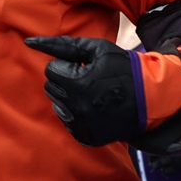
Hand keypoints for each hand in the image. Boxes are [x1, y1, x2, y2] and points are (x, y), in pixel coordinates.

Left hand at [25, 35, 145, 146]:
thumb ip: (63, 45)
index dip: (68, 65)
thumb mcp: (98, 49)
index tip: (85, 67)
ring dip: (69, 98)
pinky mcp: (86, 137)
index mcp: (77, 84)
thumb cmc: (123, 68)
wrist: (150, 98)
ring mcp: (81, 125)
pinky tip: (94, 108)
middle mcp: (76, 108)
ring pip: (57, 106)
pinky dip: (77, 114)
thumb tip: (30, 42)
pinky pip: (68, 123)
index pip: (51, 70)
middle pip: (51, 89)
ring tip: (92, 93)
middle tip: (88, 79)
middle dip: (66, 81)